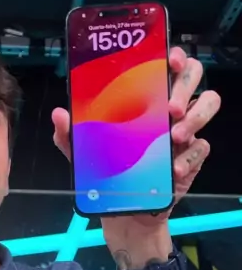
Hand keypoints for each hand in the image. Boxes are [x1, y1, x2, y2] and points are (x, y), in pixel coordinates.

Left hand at [52, 47, 220, 262]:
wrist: (124, 213)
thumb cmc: (108, 172)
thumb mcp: (84, 153)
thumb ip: (70, 134)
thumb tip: (59, 114)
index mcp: (146, 97)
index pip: (168, 64)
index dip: (175, 56)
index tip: (170, 61)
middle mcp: (169, 108)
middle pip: (194, 76)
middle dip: (184, 86)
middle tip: (169, 108)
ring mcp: (185, 131)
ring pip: (208, 103)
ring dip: (195, 116)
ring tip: (175, 135)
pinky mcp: (192, 158)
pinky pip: (202, 148)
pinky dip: (189, 157)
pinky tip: (174, 168)